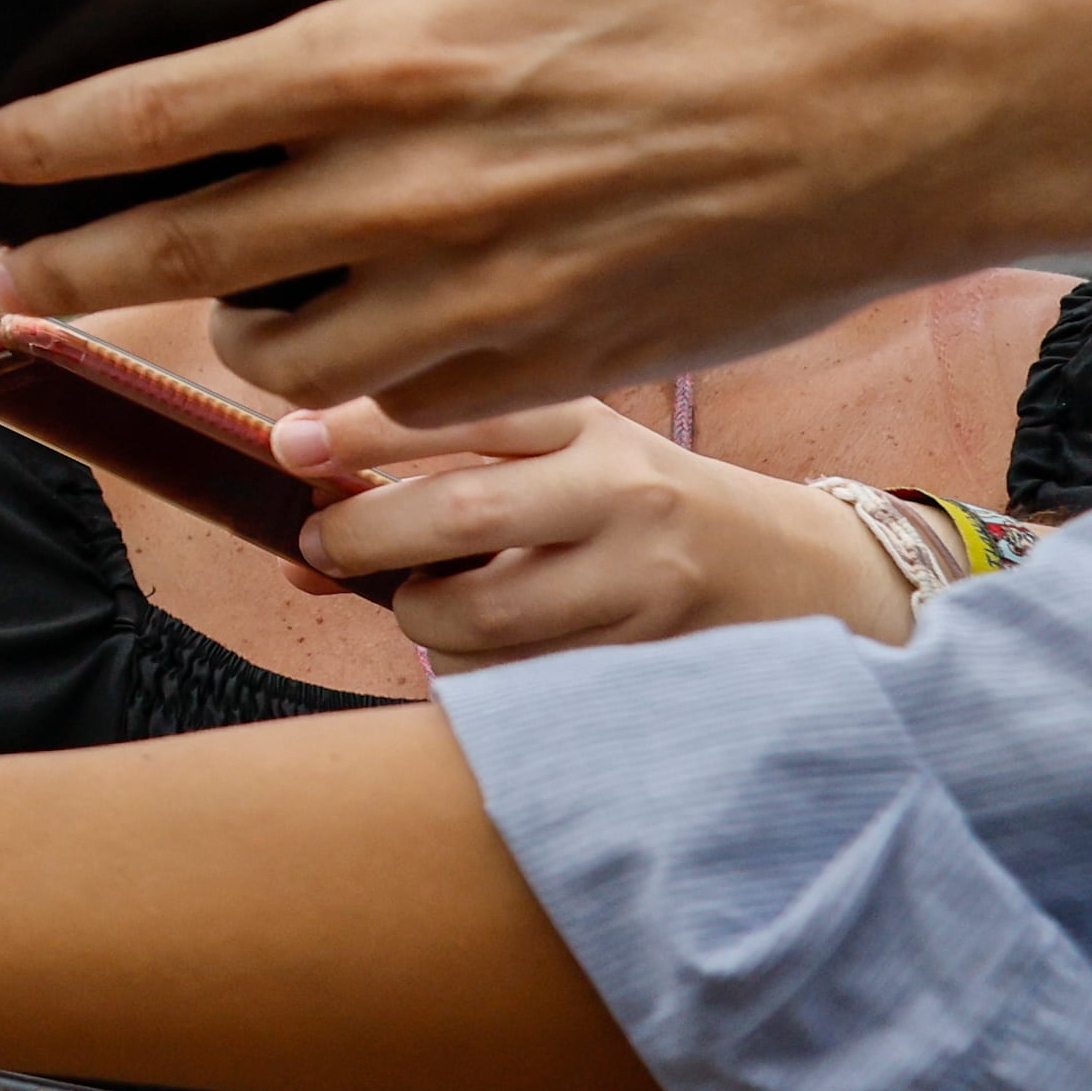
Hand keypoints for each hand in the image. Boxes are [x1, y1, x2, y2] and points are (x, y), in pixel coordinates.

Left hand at [0, 0, 1091, 422]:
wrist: (901, 109)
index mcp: (401, 56)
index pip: (167, 111)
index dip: (56, 140)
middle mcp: (425, 189)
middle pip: (186, 250)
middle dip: (73, 261)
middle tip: (6, 267)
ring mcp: (487, 296)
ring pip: (281, 344)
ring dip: (215, 318)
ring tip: (197, 283)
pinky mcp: (549, 366)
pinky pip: (393, 396)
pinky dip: (340, 374)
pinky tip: (332, 332)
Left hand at [277, 398, 915, 659]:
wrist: (805, 576)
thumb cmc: (643, 506)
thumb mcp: (564, 462)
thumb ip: (445, 480)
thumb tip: (300, 546)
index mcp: (587, 421)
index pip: (460, 411)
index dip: (361, 428)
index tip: (286, 446)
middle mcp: (620, 491)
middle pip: (459, 513)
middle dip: (364, 537)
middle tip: (320, 549)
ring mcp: (642, 580)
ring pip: (482, 615)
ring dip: (422, 620)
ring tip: (423, 604)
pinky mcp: (653, 660)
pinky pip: (522, 679)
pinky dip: (478, 672)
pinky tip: (488, 649)